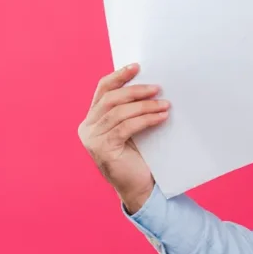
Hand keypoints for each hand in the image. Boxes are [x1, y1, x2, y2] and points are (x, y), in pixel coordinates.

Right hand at [78, 63, 169, 212]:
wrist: (140, 187)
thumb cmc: (139, 156)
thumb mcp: (132, 129)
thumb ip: (132, 110)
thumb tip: (151, 86)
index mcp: (92, 119)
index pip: (103, 90)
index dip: (119, 76)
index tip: (137, 66)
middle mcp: (87, 127)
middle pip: (110, 99)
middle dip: (135, 91)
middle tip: (158, 88)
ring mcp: (92, 139)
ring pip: (119, 113)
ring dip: (145, 106)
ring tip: (165, 104)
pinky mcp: (103, 149)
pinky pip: (126, 127)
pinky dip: (145, 119)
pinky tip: (160, 117)